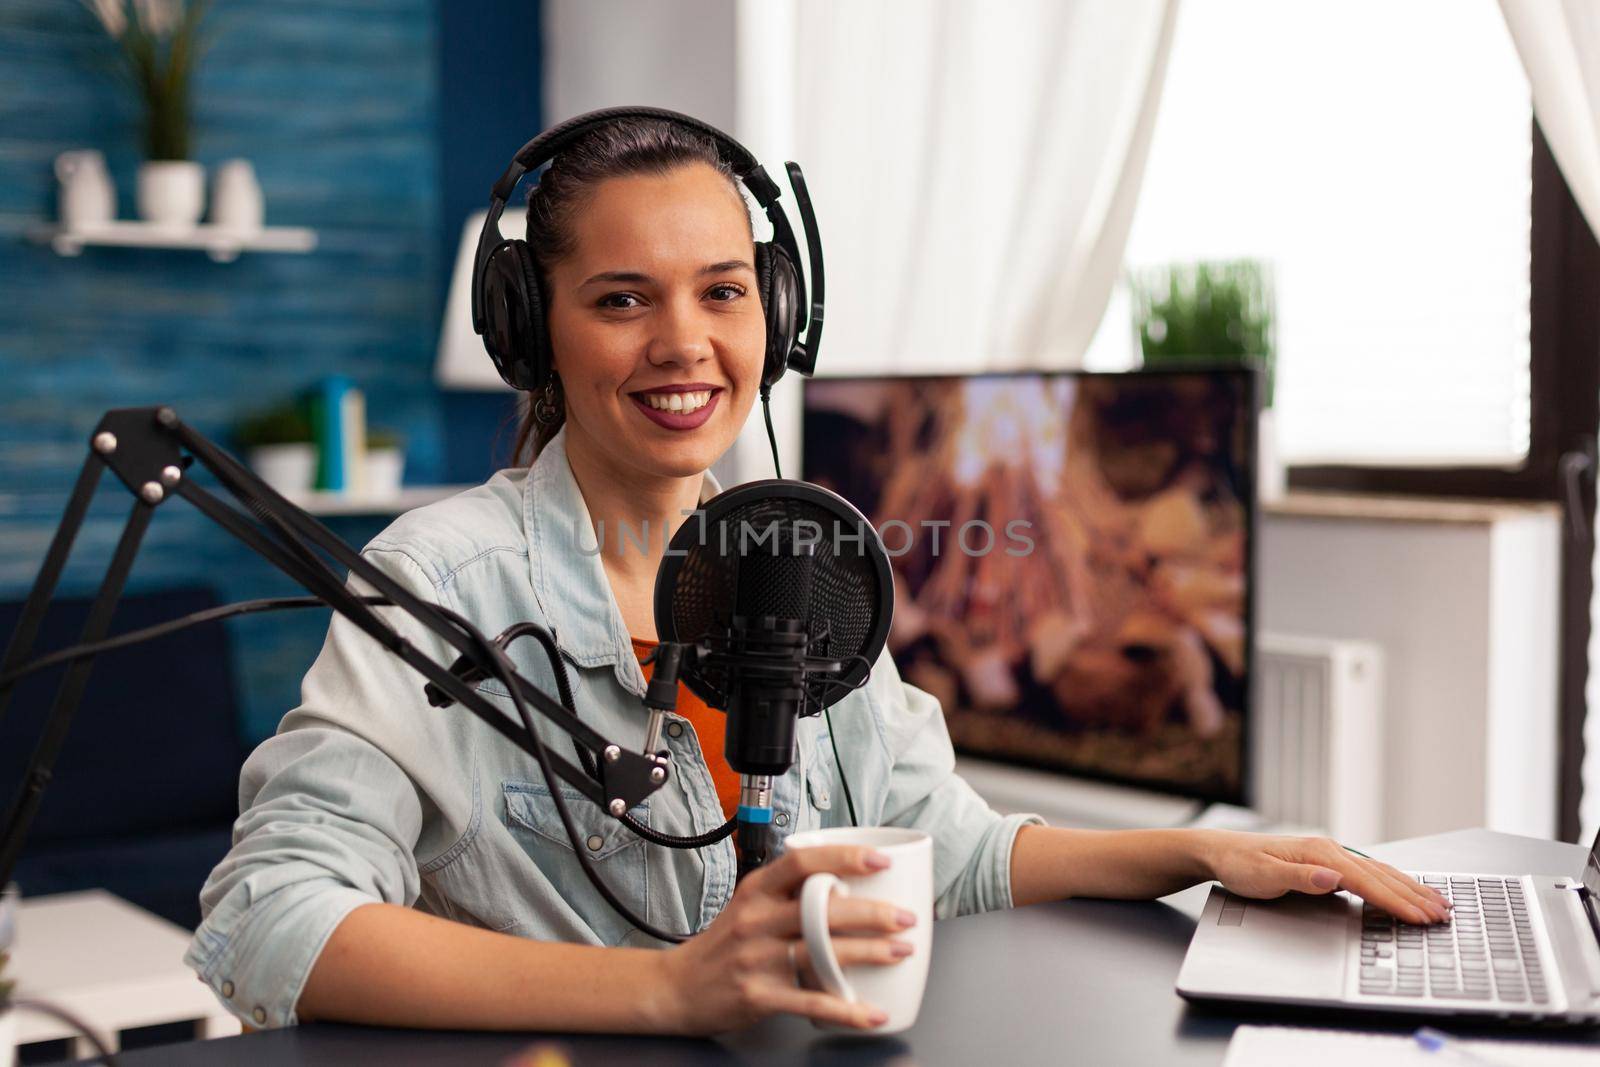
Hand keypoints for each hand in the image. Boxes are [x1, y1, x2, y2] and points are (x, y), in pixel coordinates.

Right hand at [655, 844, 917, 1035]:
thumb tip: (851, 883)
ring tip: (901, 952)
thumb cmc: (724, 945)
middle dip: (872, 912)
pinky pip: (810, 1003)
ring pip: (821, 952)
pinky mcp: (758, 995)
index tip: (880, 860)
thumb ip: (790, 893)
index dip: (844, 856)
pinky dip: (846, 1010)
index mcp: (756, 889)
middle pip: (820, 909)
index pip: (802, 861)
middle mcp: (756, 919)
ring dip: (869, 952)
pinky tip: (871, 1012)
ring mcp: (756, 958)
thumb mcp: (749, 905)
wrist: (677, 987)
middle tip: (906, 917)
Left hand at [1193, 831, 1451, 923]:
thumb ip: (1300, 877)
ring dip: (1410, 888)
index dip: (1394, 901)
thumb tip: (1333, 878)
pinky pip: (1369, 874)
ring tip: (1438, 903)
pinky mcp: (1328, 863)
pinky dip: (1393, 883)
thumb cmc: (1239, 865)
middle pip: (1381, 875)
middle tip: (1444, 915)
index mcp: (1319, 853)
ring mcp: (1331, 855)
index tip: (1419, 917)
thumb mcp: (1263, 875)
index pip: (1366, 882)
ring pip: (1380, 872)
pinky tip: (1406, 890)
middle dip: (1414, 896)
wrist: (1220, 851)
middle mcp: (1330, 850)